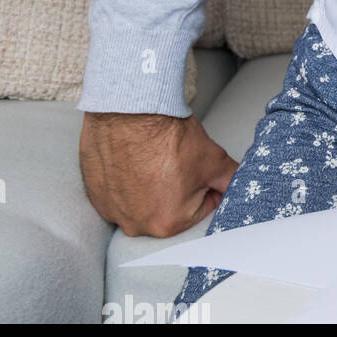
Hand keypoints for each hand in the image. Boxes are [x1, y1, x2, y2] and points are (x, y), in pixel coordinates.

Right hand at [79, 112, 237, 237]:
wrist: (131, 111)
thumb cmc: (169, 136)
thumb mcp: (214, 160)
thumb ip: (230, 182)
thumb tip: (242, 189)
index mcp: (168, 224)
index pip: (200, 207)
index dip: (204, 182)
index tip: (197, 165)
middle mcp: (136, 225)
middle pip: (170, 206)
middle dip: (177, 186)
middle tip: (175, 159)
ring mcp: (112, 210)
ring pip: (142, 199)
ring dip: (150, 183)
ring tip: (154, 156)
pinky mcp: (95, 194)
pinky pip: (117, 192)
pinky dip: (125, 178)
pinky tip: (132, 158)